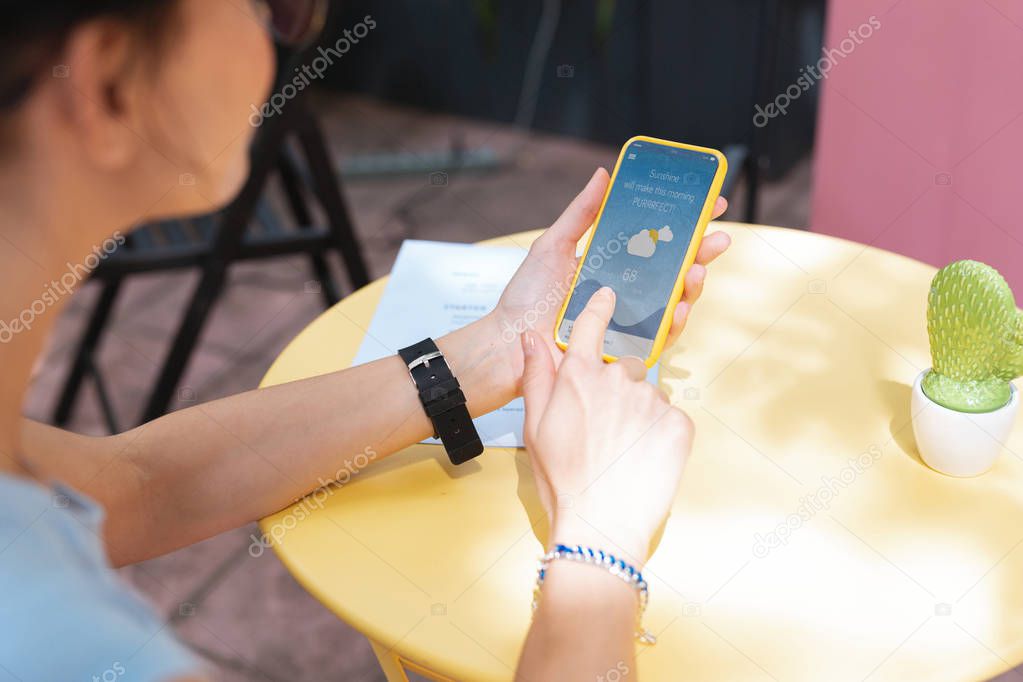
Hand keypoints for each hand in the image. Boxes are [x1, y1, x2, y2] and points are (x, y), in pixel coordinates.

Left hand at [491, 167, 729, 384]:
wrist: (509, 342)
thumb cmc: (527, 297)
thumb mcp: (553, 245)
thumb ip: (581, 213)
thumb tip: (604, 174)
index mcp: (613, 262)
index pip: (657, 239)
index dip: (685, 223)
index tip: (709, 203)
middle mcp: (627, 288)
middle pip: (675, 267)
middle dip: (702, 250)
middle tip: (718, 236)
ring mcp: (630, 316)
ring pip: (675, 299)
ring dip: (694, 283)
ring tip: (700, 268)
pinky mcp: (627, 344)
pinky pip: (660, 334)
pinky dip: (674, 320)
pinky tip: (680, 305)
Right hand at [520, 287, 693, 565]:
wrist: (600, 525)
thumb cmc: (562, 479)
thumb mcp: (535, 426)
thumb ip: (536, 375)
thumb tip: (531, 337)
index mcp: (580, 376)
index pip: (592, 326)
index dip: (599, 308)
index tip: (608, 295)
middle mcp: (618, 379)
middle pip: (625, 368)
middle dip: (617, 389)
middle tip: (604, 430)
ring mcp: (652, 401)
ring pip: (648, 396)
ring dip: (639, 414)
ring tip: (622, 452)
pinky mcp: (679, 425)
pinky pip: (670, 419)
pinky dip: (660, 435)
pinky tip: (643, 460)